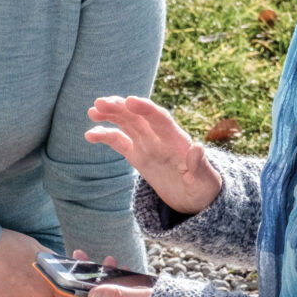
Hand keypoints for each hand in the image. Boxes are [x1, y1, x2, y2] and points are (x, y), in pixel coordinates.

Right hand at [86, 96, 220, 216]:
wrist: (195, 196)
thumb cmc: (204, 189)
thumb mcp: (206, 181)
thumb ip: (200, 166)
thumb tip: (197, 148)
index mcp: (177, 141)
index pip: (160, 119)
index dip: (146, 109)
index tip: (130, 100)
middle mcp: (160, 138)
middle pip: (139, 117)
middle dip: (121, 108)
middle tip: (101, 102)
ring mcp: (147, 144)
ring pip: (127, 123)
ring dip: (111, 115)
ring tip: (93, 110)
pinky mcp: (138, 155)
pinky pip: (119, 142)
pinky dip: (105, 136)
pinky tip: (89, 134)